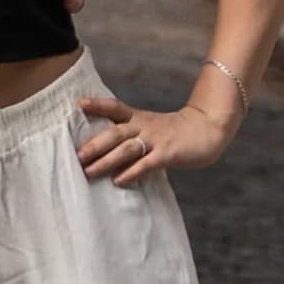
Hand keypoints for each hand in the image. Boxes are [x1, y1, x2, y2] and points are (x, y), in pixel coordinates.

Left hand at [75, 67, 242, 186]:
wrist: (208, 129)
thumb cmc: (175, 133)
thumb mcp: (151, 128)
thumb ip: (131, 136)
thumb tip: (104, 152)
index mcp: (139, 117)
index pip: (114, 107)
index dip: (97, 104)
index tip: (78, 103)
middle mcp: (144, 126)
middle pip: (115, 132)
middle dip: (94, 144)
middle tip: (76, 156)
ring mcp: (156, 139)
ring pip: (126, 148)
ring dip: (106, 160)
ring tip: (89, 171)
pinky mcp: (168, 154)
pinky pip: (146, 163)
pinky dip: (131, 172)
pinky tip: (118, 181)